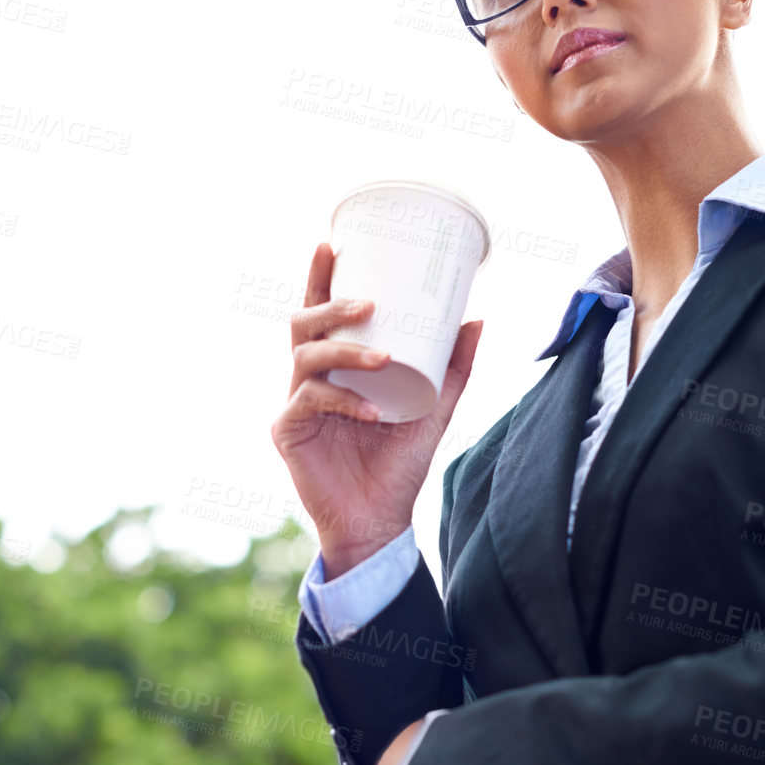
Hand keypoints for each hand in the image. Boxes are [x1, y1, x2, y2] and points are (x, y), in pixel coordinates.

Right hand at [271, 242, 483, 578]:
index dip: (320, 277)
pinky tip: (373, 413)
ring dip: (345, 350)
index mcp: (334, 366)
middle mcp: (308, 378)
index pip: (321, 313)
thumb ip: (452, 367)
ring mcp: (294, 403)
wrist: (379, 521)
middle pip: (302, 324)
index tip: (330, 243)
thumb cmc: (399, 464)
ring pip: (304, 357)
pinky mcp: (287, 431)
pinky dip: (345, 401)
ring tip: (383, 358)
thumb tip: (476, 316)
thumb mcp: (434, 408)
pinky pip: (310, 401)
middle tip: (368, 303)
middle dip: (333, 306)